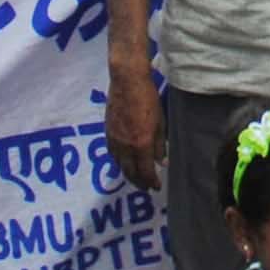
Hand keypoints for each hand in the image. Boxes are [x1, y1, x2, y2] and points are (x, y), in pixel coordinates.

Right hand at [106, 68, 165, 193]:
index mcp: (141, 143)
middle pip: (131, 172)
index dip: (151, 181)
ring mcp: (114, 140)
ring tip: (136, 178)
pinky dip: (119, 162)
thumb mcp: (161, 123)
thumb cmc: (148, 99)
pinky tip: (124, 162)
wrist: (127, 82)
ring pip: (120, 165)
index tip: (156, 187)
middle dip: (139, 182)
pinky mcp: (107, 132)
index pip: (146, 171)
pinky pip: (112, 154)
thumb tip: (162, 162)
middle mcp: (126, 146)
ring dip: (129, 174)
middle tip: (146, 187)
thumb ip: (160, 145)